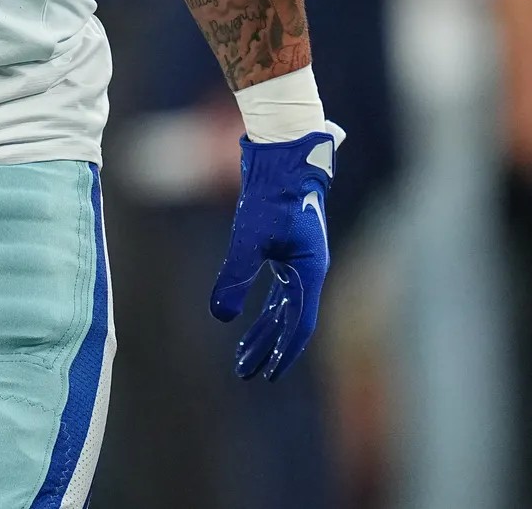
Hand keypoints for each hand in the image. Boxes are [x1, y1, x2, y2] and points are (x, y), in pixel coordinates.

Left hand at [209, 129, 338, 380]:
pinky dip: (264, 308)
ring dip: (263, 331)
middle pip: (290, 321)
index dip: (283, 351)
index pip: (299, 324)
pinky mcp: (289, 249)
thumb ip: (236, 277)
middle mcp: (309, 270)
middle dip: (267, 348)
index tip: (267, 374)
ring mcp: (300, 260)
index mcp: (309, 270)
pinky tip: (247, 317)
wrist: (283, 157)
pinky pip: (280, 290)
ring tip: (241, 355)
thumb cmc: (270, 195)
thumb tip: (221, 315)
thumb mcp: (249, 237)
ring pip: (284, 307)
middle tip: (245, 373)